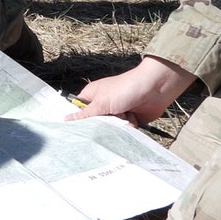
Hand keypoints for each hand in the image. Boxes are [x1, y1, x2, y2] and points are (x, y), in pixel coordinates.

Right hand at [65, 55, 196, 124]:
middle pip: (95, 123)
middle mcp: (103, 104)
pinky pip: (123, 130)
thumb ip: (84, 115)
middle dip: (103, 123)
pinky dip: (128, 126)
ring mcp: (116, 112)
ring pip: (110, 128)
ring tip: (124, 115)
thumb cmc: (125, 88)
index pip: (78, 111)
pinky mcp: (129, 119)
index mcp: (92, 96)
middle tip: (107, 119)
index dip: (78, 120)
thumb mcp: (101, 102)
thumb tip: (66, 119)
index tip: (78, 130)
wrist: (155, 89)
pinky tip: (133, 119)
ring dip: (117, 125)